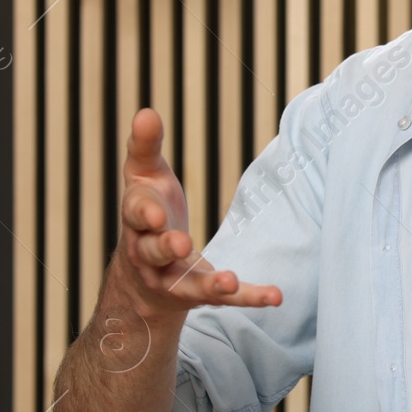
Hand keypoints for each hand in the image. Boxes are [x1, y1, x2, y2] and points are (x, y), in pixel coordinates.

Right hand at [113, 108, 282, 319]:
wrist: (142, 281)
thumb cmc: (148, 216)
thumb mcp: (144, 181)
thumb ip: (145, 149)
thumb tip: (146, 111)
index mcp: (137, 221)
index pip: (136, 215)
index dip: (145, 214)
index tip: (157, 213)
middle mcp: (149, 254)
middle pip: (153, 251)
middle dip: (164, 247)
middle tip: (180, 244)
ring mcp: (173, 279)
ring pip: (187, 284)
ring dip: (209, 284)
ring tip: (229, 282)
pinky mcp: (199, 295)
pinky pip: (224, 299)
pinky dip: (250, 297)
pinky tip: (275, 296)